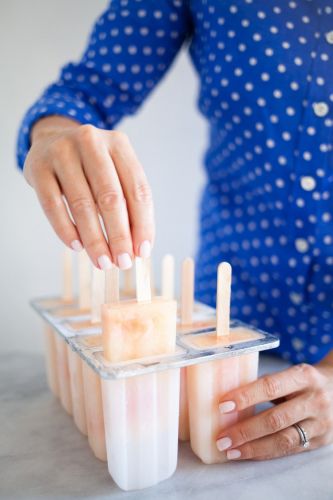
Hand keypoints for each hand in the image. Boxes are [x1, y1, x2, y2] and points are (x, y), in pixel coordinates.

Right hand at [24, 116, 153, 268]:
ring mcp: (62, 152)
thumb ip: (128, 205)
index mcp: (119, 144)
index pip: (138, 189)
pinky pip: (53, 205)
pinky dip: (66, 230)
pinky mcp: (38, 167)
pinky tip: (77, 247)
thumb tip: (136, 248)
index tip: (142, 251)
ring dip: (94, 240)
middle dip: (119, 235)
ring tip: (102, 261)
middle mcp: (91, 142)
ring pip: (82, 204)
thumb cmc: (90, 166)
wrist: (50, 141)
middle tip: (122, 262)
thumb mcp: (114, 174)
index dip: (143, 224)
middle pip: (110, 197)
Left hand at [216, 362, 332, 459]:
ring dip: (253, 448)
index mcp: (304, 376)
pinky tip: (248, 453)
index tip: (223, 405)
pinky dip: (267, 453)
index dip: (246, 396)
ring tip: (230, 450)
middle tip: (222, 437)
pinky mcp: (322, 441)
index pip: (271, 386)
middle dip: (245, 430)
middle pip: (276, 419)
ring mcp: (321, 423)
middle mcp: (315, 400)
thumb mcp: (291, 373)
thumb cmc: (306, 381)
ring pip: (284, 440)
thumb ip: (267, 383)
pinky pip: (291, 450)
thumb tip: (230, 396)